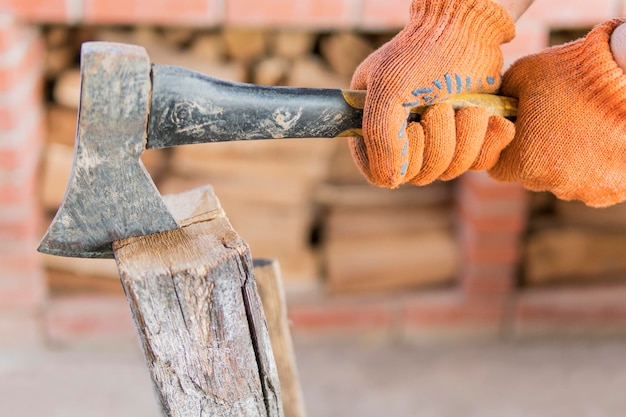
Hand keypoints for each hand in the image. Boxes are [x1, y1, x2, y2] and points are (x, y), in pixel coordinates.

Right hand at [350, 0, 515, 187]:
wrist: (469, 29)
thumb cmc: (422, 53)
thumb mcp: (388, 90)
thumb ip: (379, 136)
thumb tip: (389, 182)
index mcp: (374, 129)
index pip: (379, 173)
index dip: (398, 162)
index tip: (413, 130)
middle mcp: (403, 141)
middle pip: (418, 176)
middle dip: (437, 142)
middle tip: (441, 106)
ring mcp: (437, 141)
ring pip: (449, 170)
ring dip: (463, 137)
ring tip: (467, 106)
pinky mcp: (467, 139)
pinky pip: (477, 162)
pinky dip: (487, 140)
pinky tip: (489, 118)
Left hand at [489, 19, 625, 206]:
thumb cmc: (570, 71)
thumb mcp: (519, 77)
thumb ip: (499, 102)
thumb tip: (487, 111)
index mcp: (523, 162)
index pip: (499, 169)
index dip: (507, 150)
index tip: (519, 134)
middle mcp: (551, 182)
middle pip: (532, 176)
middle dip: (537, 155)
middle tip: (553, 127)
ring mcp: (584, 189)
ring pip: (563, 181)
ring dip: (567, 163)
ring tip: (582, 130)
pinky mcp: (611, 190)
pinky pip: (592, 186)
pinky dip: (594, 169)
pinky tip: (599, 142)